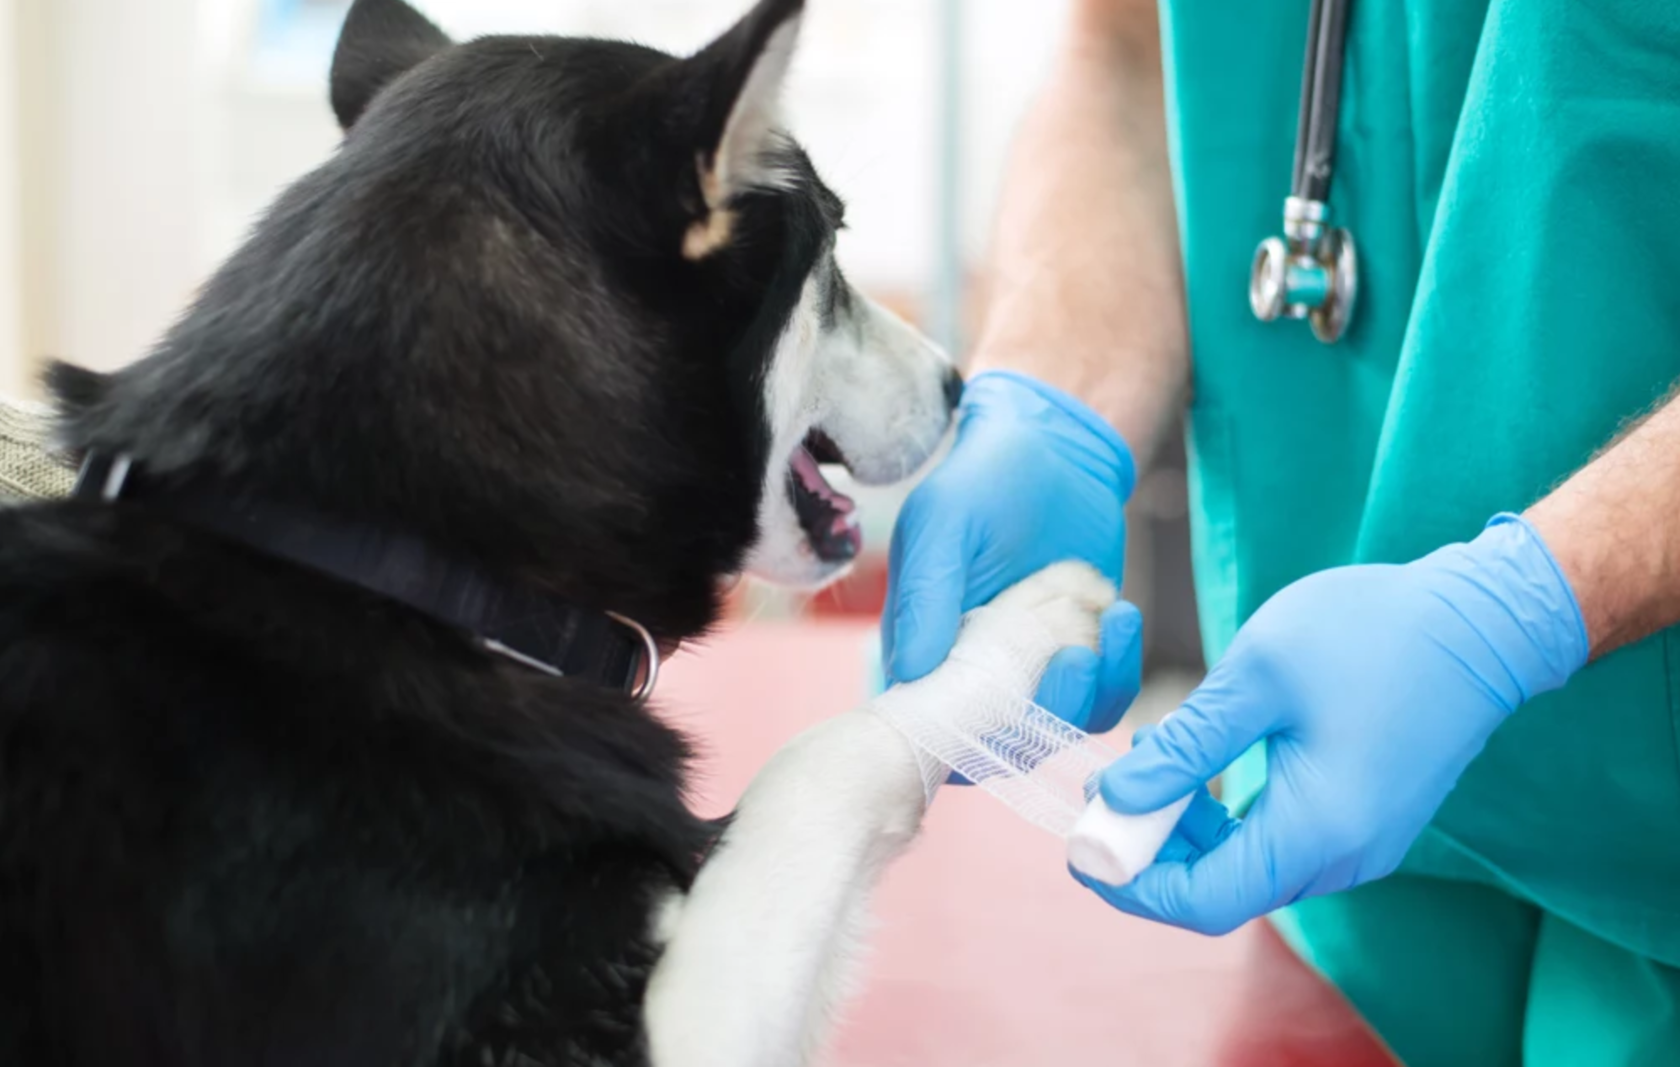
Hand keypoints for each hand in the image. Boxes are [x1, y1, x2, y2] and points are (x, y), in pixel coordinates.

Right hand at [883, 371, 1140, 736]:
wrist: (1053, 449)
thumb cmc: (981, 479)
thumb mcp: (942, 523)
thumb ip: (924, 595)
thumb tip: (912, 673)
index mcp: (921, 653)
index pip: (932, 731)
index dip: (966, 742)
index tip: (1009, 707)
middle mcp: (973, 677)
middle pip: (1006, 744)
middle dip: (1049, 711)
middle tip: (1075, 654)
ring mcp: (1031, 674)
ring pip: (1062, 727)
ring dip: (1093, 687)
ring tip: (1108, 614)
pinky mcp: (1082, 661)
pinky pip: (1104, 698)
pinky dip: (1119, 668)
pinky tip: (1120, 613)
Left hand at [1075, 514, 1588, 934]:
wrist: (1482, 621)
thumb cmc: (1372, 634)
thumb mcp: (1258, 678)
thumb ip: (1185, 748)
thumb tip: (1115, 797)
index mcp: (1317, 831)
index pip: (1203, 901)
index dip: (1132, 883)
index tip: (1082, 843)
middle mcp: (1343, 856)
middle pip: (1221, 889)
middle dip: (1151, 851)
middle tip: (1102, 792)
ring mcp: (1358, 843)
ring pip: (1246, 867)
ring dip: (1185, 829)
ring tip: (1146, 761)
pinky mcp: (1361, 820)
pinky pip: (1276, 842)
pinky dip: (1224, 815)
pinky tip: (1194, 761)